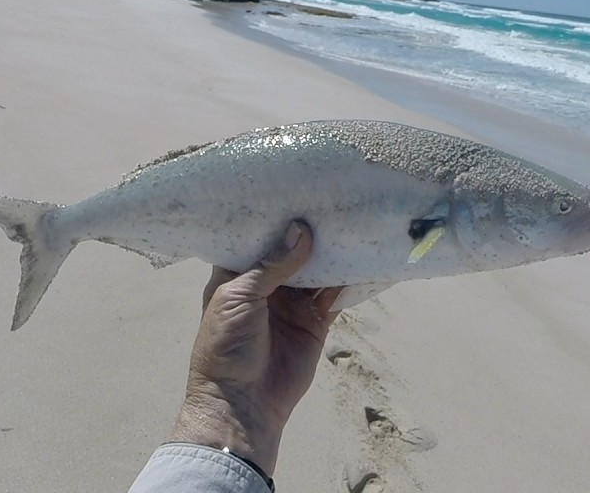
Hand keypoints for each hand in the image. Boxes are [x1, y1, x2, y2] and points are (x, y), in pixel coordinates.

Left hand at [171, 221, 342, 474]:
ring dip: (331, 251)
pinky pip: (334, 296)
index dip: (271, 217)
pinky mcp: (315, 322)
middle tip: (330, 197)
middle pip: (291, 250)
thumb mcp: (239, 297)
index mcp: (236, 275)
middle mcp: (265, 285)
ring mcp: (292, 303)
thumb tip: (302, 230)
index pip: (255, 238)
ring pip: (316, 270)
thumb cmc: (226, 346)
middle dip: (307, 229)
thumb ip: (271, 264)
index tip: (292, 187)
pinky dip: (348, 279)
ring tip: (350, 218)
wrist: (243, 403)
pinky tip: (362, 256)